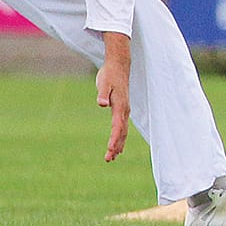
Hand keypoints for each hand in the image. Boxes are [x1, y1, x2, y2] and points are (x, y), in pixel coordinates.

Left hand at [96, 32, 130, 162]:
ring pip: (123, 131)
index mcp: (120, 106)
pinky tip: (117, 146)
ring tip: (112, 157)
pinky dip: (120, 138)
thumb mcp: (103, 83)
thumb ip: (102, 94)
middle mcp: (124, 110)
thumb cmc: (109, 74)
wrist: (119, 66)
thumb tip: (101, 104)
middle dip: (116, 146)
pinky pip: (122, 127)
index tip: (109, 150)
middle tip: (108, 159)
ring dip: (118, 144)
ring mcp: (124, 110)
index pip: (118, 126)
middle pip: (122, 132)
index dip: (114, 139)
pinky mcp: (122, 109)